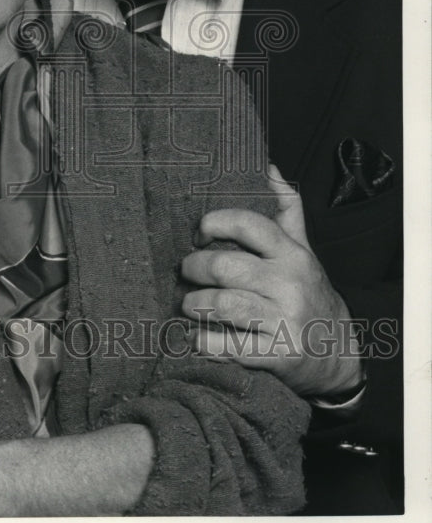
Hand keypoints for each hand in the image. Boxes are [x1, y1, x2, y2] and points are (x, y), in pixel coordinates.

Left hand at [180, 166, 362, 396]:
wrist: (337, 352)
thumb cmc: (308, 292)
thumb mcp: (301, 249)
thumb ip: (285, 209)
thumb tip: (268, 167)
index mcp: (291, 254)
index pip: (248, 225)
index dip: (214, 223)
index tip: (198, 234)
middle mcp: (289, 284)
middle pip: (225, 267)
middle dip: (193, 268)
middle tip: (185, 272)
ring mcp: (284, 320)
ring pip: (223, 305)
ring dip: (194, 305)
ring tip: (188, 304)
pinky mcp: (277, 354)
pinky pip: (230, 346)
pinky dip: (205, 342)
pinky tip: (198, 336)